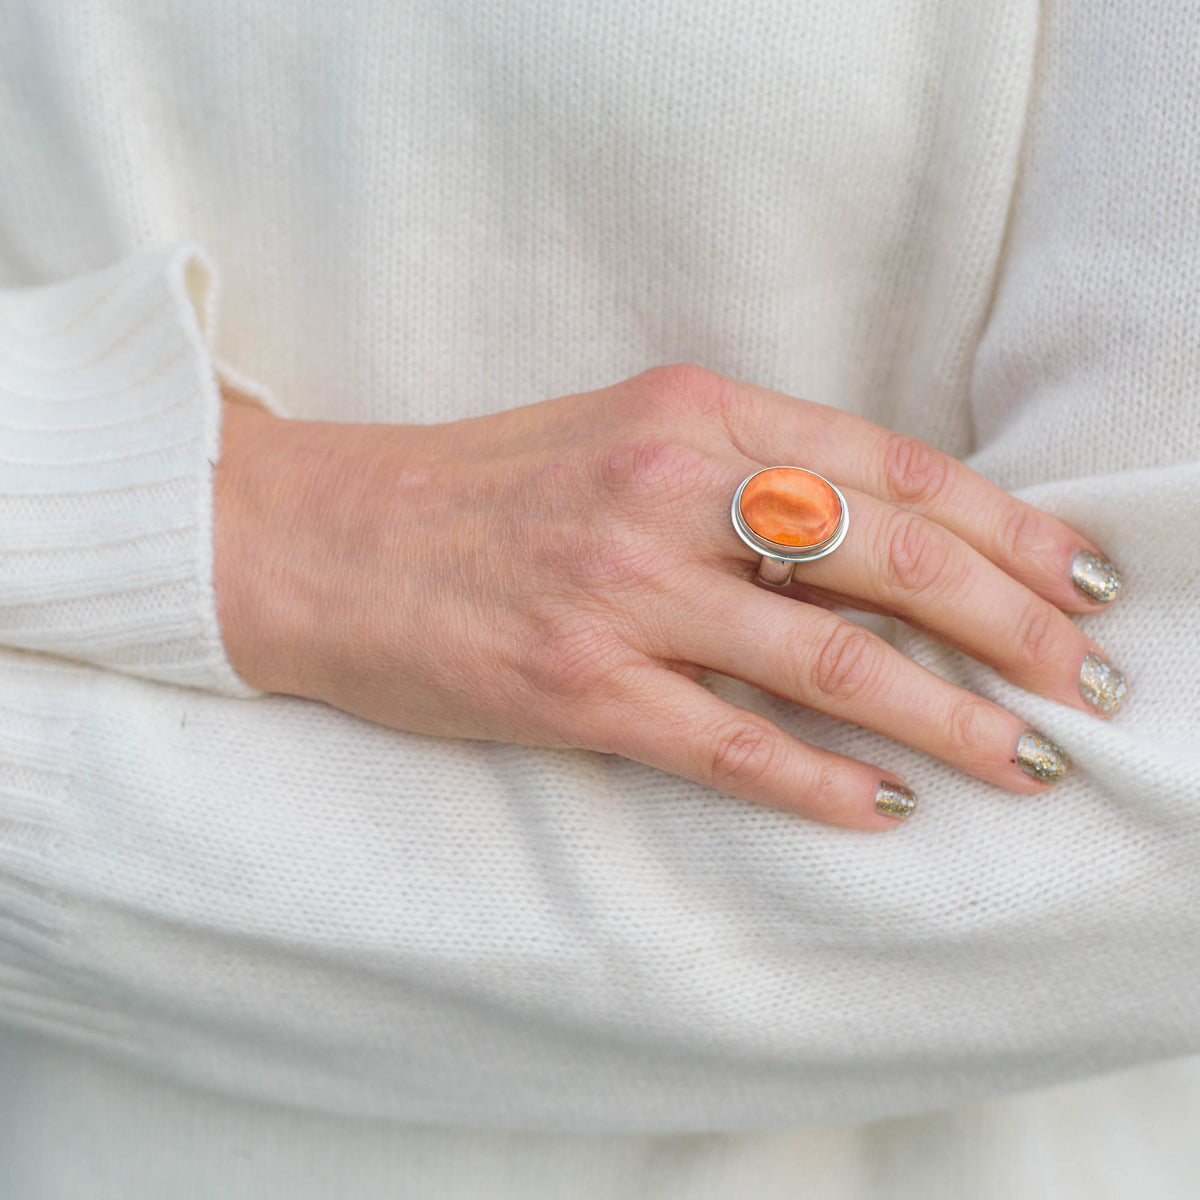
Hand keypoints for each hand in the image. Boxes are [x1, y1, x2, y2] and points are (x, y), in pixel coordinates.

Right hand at [213, 366, 1124, 829]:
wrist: (333, 538)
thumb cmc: (486, 488)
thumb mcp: (624, 432)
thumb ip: (745, 465)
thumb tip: (882, 534)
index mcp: (691, 410)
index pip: (891, 465)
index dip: (1005, 526)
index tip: (1081, 578)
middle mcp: (667, 489)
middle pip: (890, 556)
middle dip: (1013, 624)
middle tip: (1088, 679)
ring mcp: (624, 592)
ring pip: (832, 660)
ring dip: (949, 718)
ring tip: (1025, 758)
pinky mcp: (578, 686)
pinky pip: (733, 746)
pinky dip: (822, 783)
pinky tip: (884, 807)